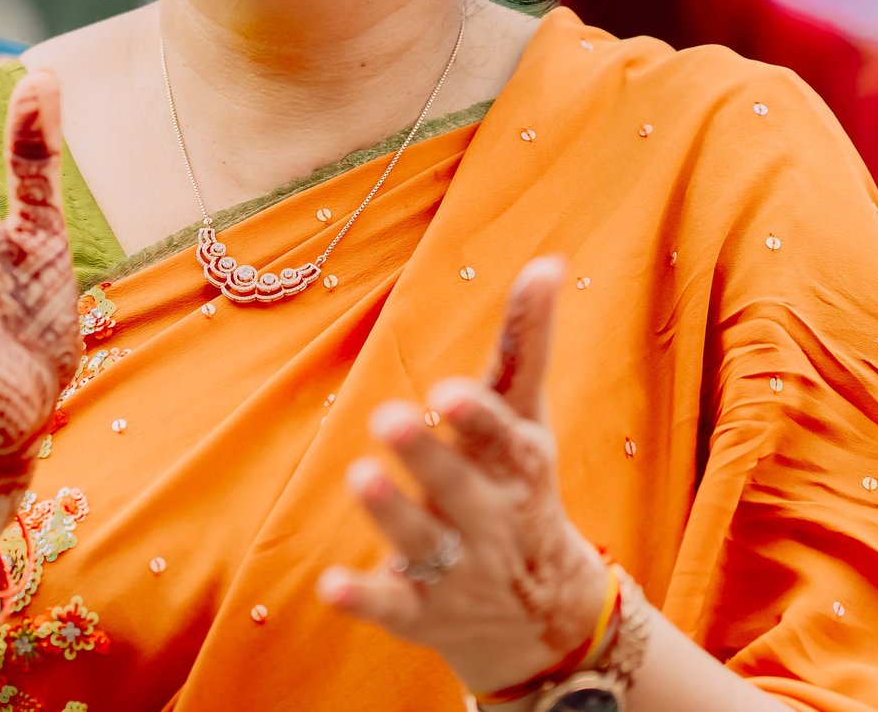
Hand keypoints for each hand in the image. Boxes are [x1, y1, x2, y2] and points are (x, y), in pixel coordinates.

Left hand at [319, 258, 613, 693]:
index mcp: (518, 466)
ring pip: (422, 543)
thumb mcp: (528, 419)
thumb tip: (548, 261)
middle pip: (457, 487)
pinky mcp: (422, 611)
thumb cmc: (521, 487)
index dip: (477, 415)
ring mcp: (458, 569)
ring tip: (358, 476)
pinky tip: (329, 584)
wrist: (543, 616)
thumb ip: (527, 343)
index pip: (501, 437)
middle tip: (387, 417)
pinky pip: (392, 607)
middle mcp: (490, 518)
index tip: (448, 389)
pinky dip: (363, 599)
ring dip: (391, 513)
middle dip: (426, 455)